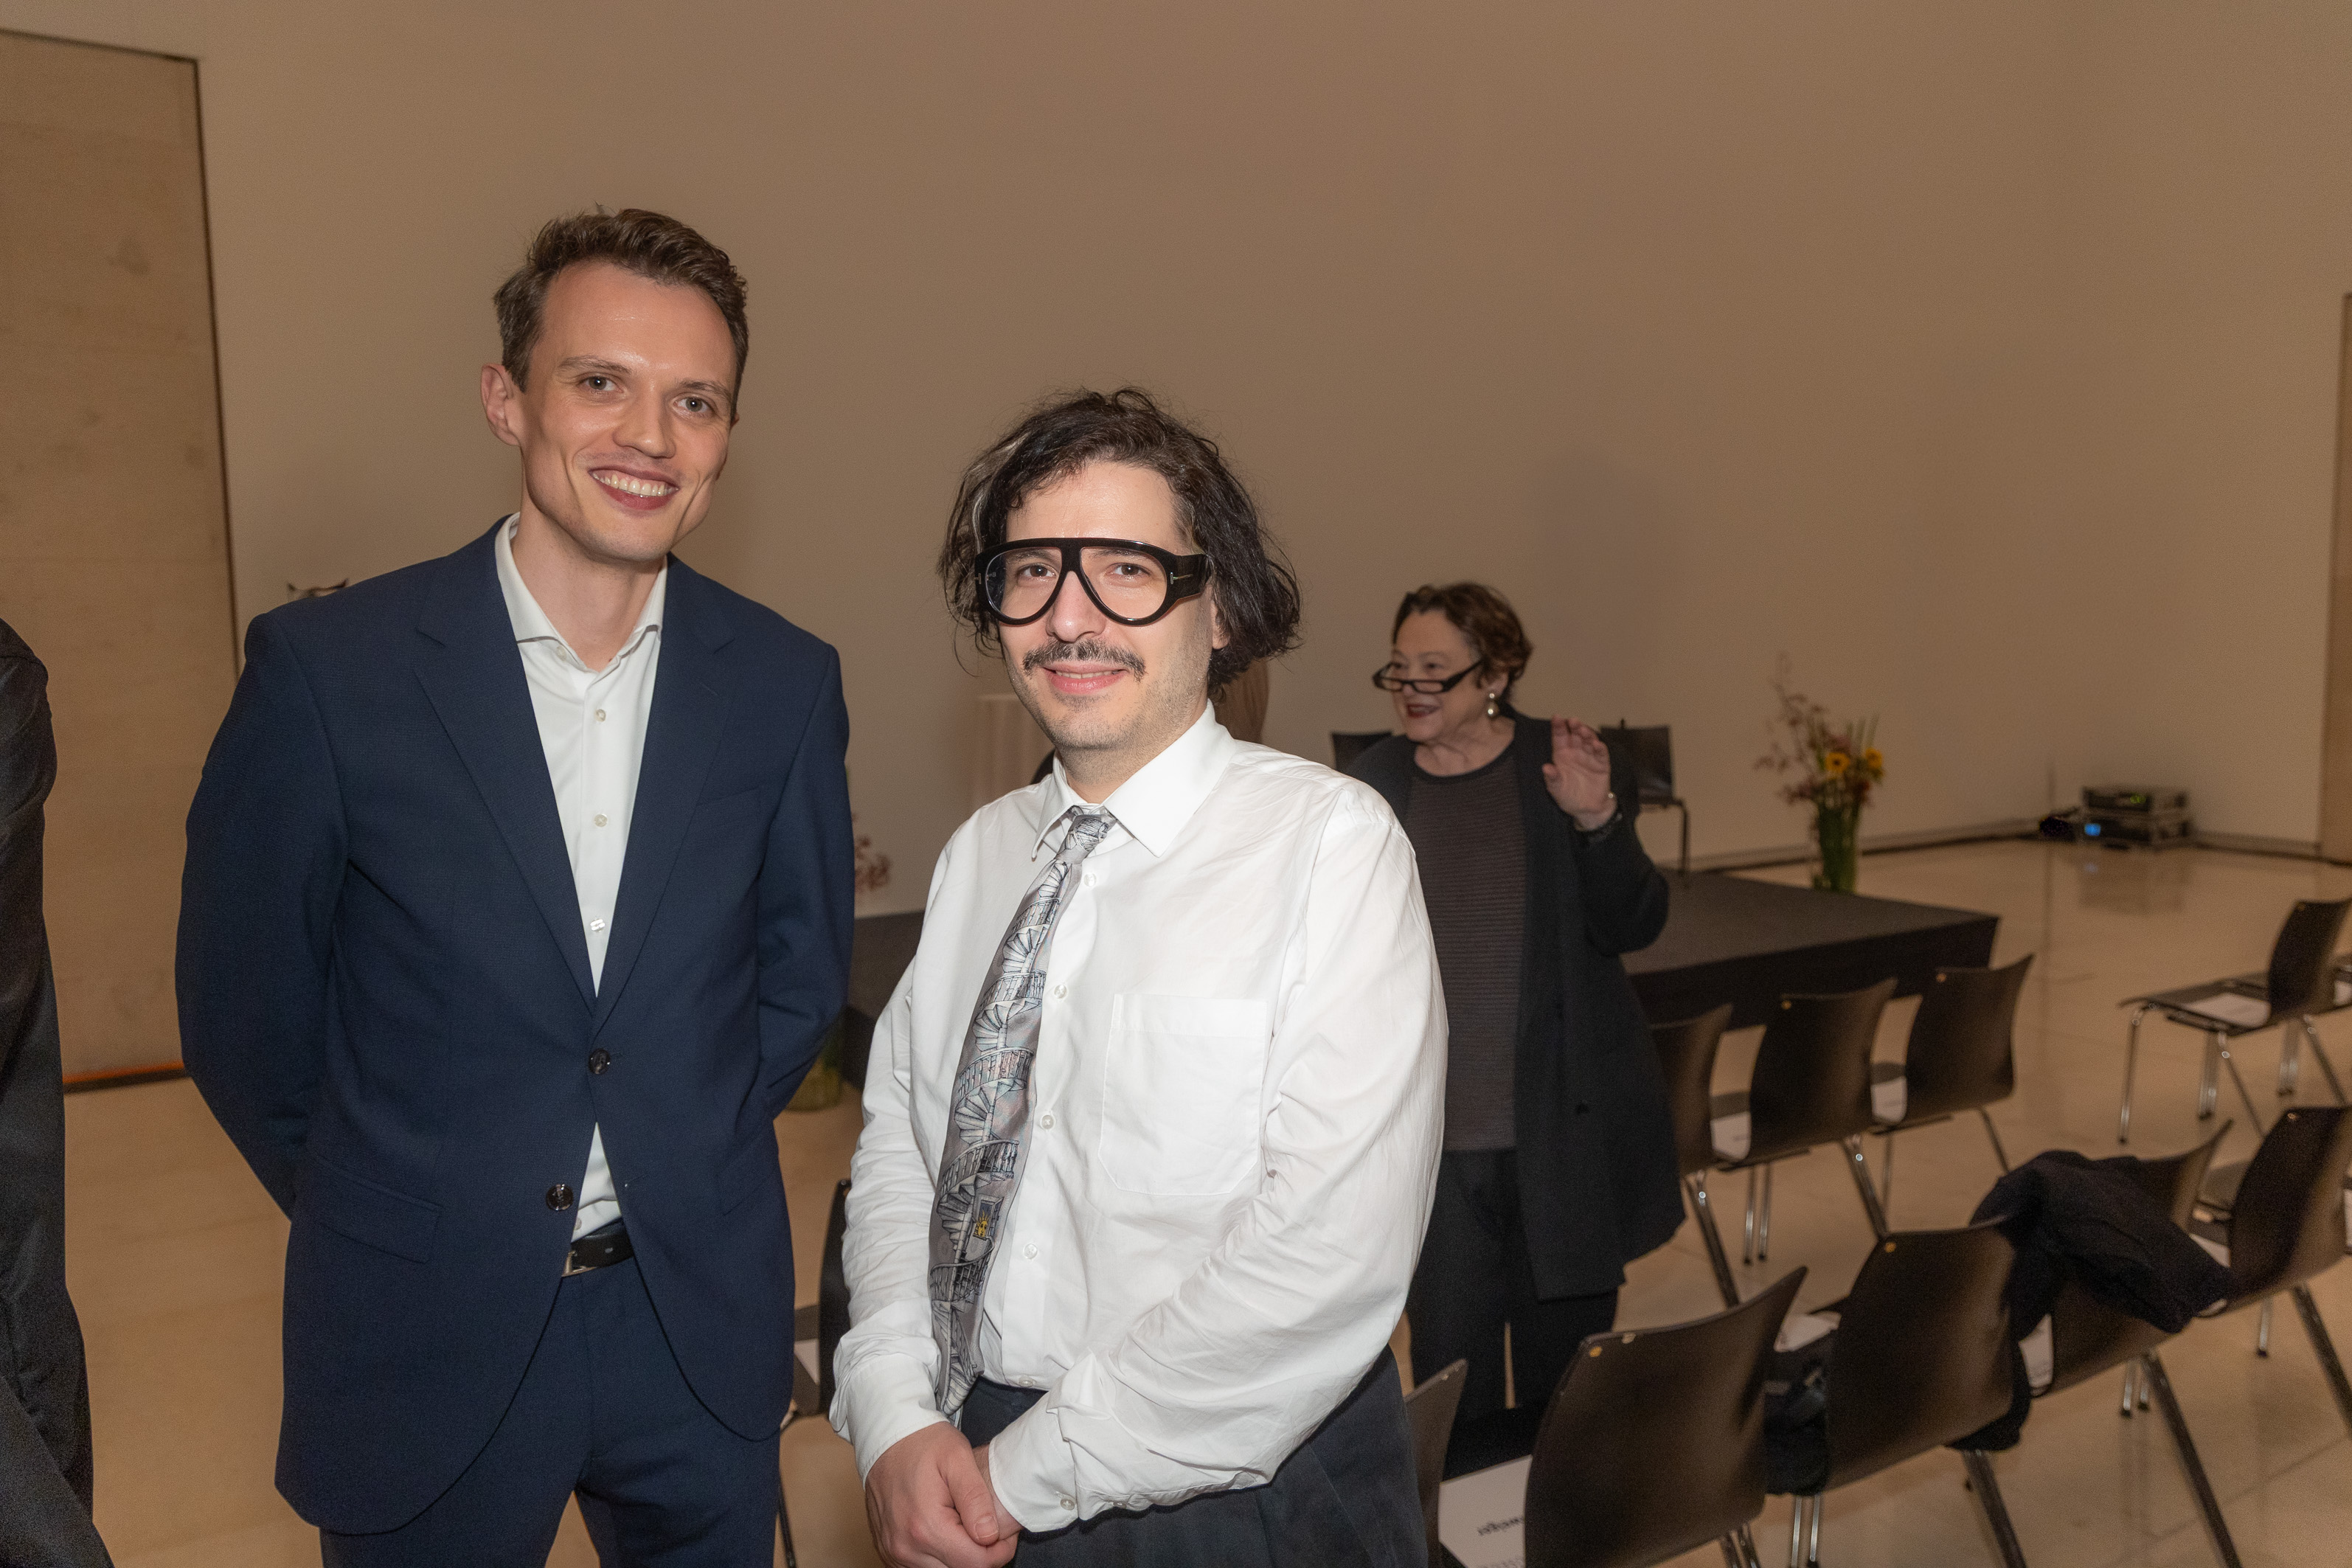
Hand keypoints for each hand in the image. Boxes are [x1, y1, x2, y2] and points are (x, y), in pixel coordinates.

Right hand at [864, 1423, 1017, 1567]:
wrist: (886, 1437)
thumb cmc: (923, 1443)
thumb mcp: (957, 1457)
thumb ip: (975, 1498)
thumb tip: (989, 1535)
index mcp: (926, 1526)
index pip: (975, 1564)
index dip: (999, 1552)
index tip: (1005, 1533)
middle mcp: (905, 1547)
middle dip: (979, 1554)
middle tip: (986, 1526)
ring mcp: (893, 1552)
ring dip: (957, 1555)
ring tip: (964, 1525)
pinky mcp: (887, 1552)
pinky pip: (920, 1567)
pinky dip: (937, 1555)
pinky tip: (944, 1531)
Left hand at [1542, 716, 1615, 828]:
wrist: (1586, 809)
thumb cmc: (1568, 796)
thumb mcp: (1556, 789)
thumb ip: (1552, 778)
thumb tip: (1545, 768)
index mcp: (1562, 755)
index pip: (1559, 737)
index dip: (1558, 727)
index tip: (1556, 717)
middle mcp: (1576, 752)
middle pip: (1575, 736)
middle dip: (1574, 727)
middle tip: (1573, 721)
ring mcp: (1589, 757)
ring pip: (1589, 741)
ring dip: (1587, 734)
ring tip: (1583, 730)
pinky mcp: (1602, 764)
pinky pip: (1602, 754)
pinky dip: (1600, 748)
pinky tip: (1597, 744)